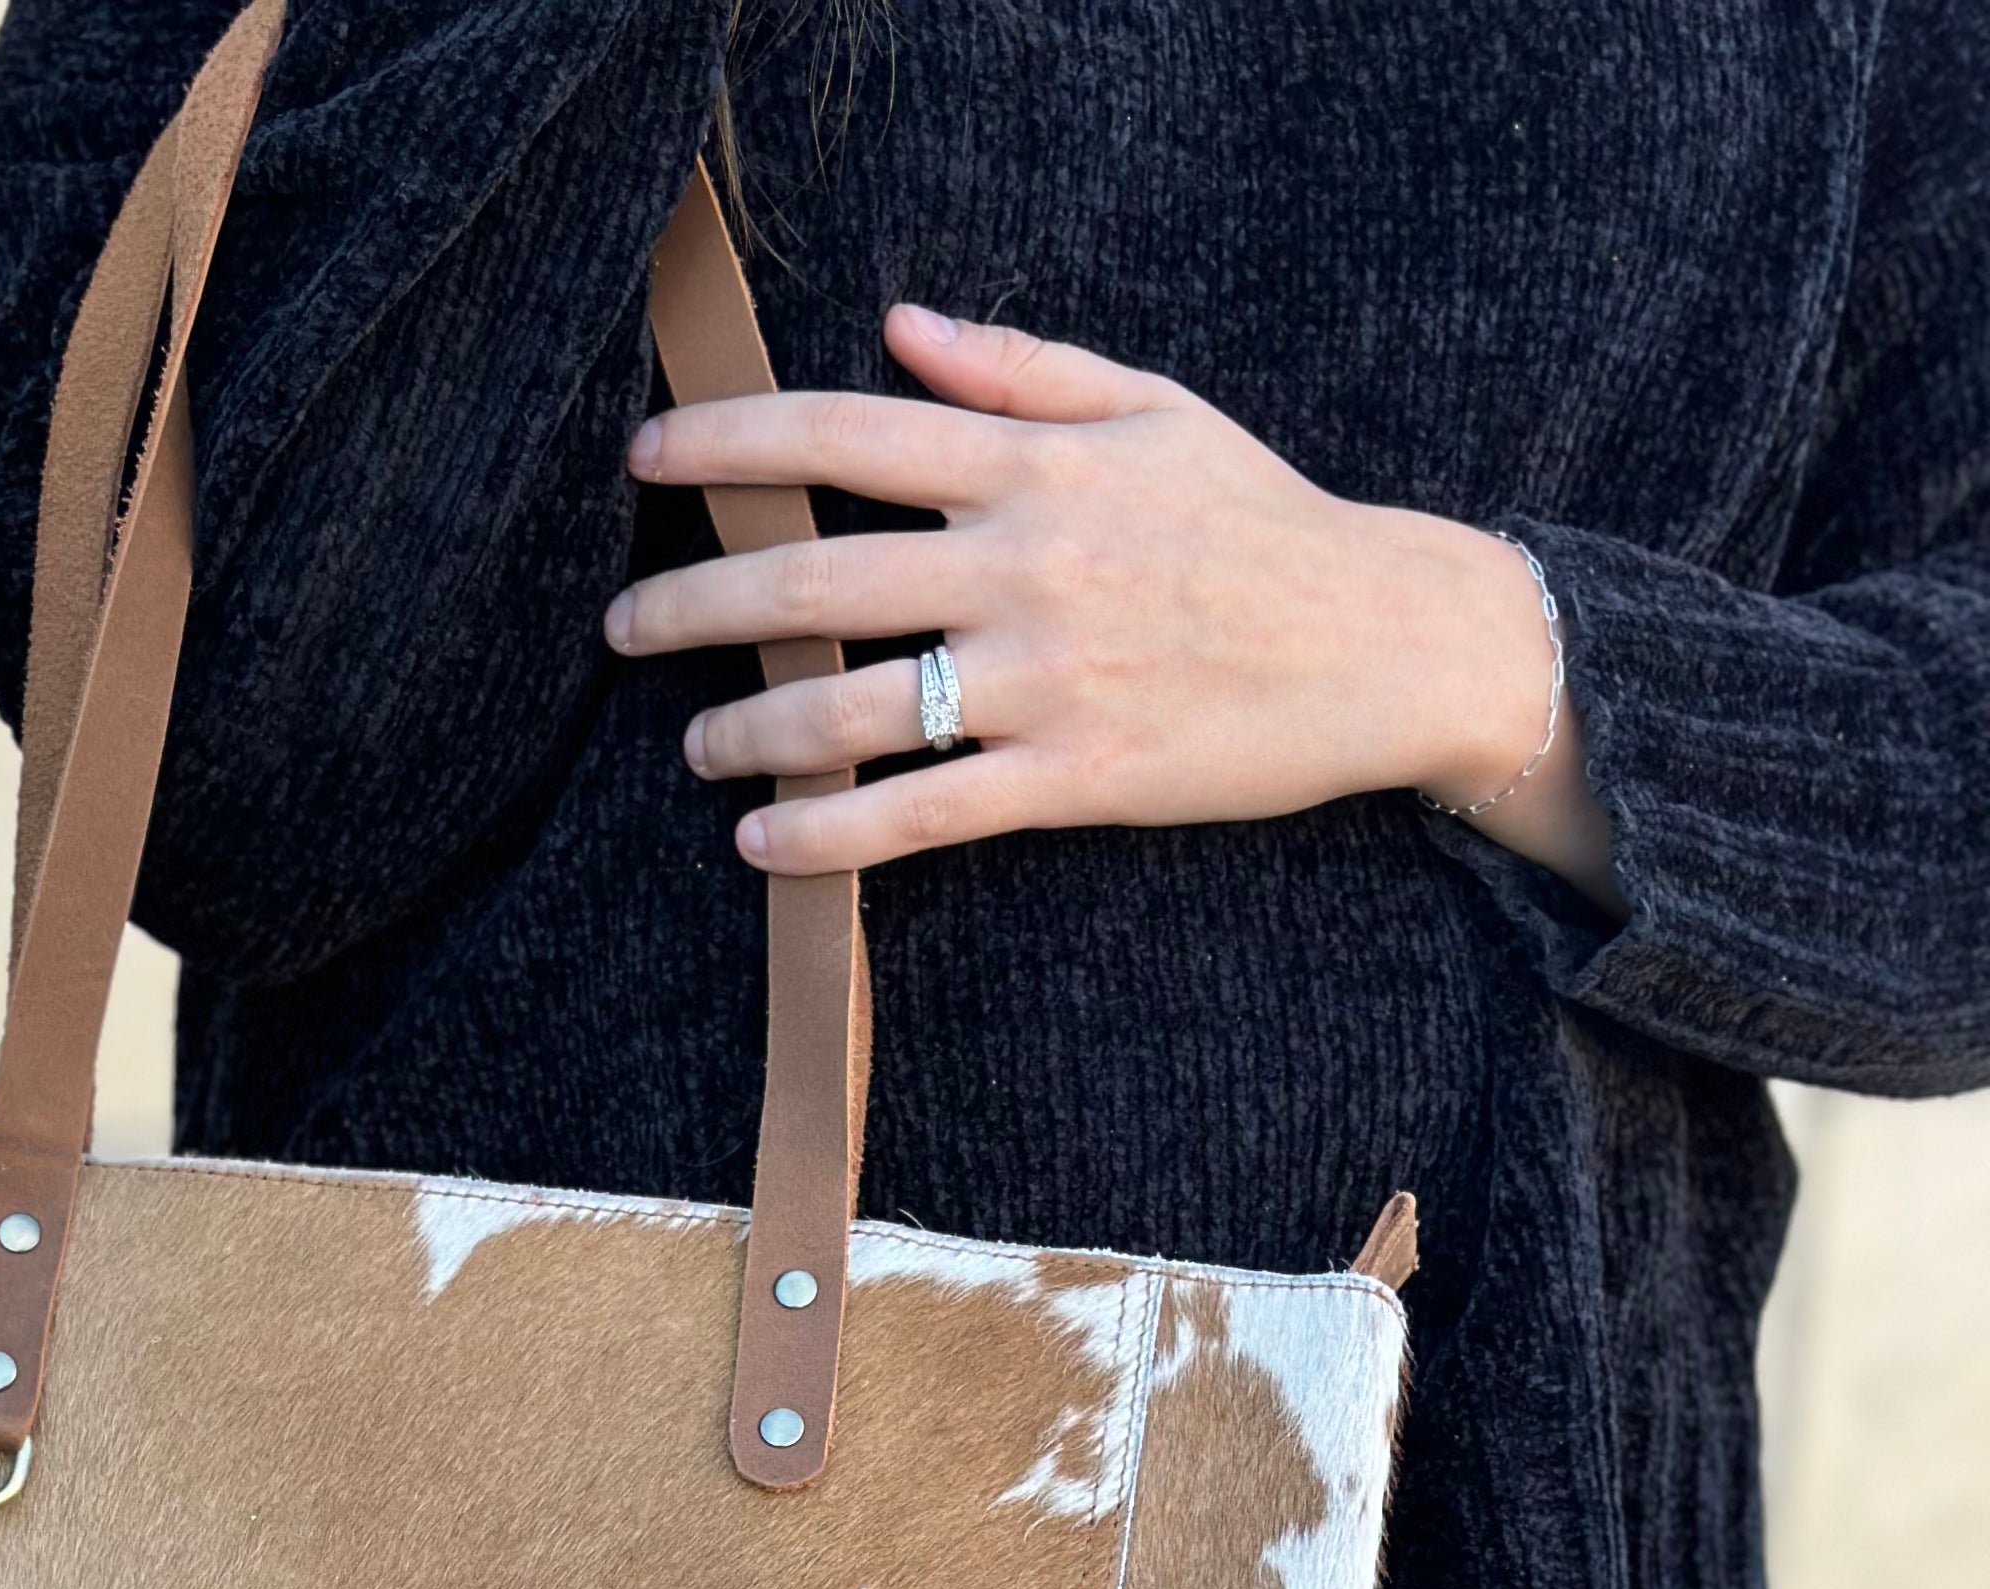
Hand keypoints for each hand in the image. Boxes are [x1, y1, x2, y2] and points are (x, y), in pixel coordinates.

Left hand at [605, 307, 1618, 906]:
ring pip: (851, 707)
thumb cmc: (1265, 523)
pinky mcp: (1073, 779)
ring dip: (747, 727)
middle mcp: (1024, 566)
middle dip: (697, 600)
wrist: (1388, 641)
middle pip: (815, 575)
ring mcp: (1044, 679)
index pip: (843, 433)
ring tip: (694, 740)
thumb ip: (1020, 369)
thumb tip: (897, 325)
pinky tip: (761, 841)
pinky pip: (919, 814)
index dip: (730, 443)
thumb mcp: (1153, 410)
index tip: (647, 460)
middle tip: (622, 626)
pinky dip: (826, 833)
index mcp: (1035, 465)